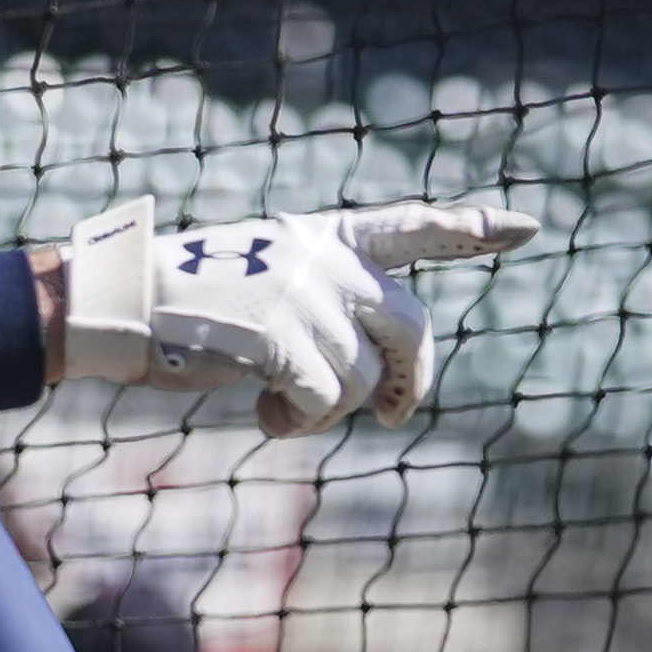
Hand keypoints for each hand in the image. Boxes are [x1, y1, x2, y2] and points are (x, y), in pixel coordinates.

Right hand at [44, 196, 541, 432]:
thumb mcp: (262, 281)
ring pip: (366, 381)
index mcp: (324, 238)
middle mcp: (328, 260)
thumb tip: (370, 373)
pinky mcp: (286, 339)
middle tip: (391, 418)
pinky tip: (264, 417)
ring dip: (328, 413)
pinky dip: (298, 424)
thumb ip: (322, 302)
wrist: (122, 302)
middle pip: (414, 327)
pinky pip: (326, 404)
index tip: (528, 228)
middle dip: (413, 380)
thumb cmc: (180, 304)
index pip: (414, 226)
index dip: (472, 231)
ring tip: (276, 407)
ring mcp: (309, 297)